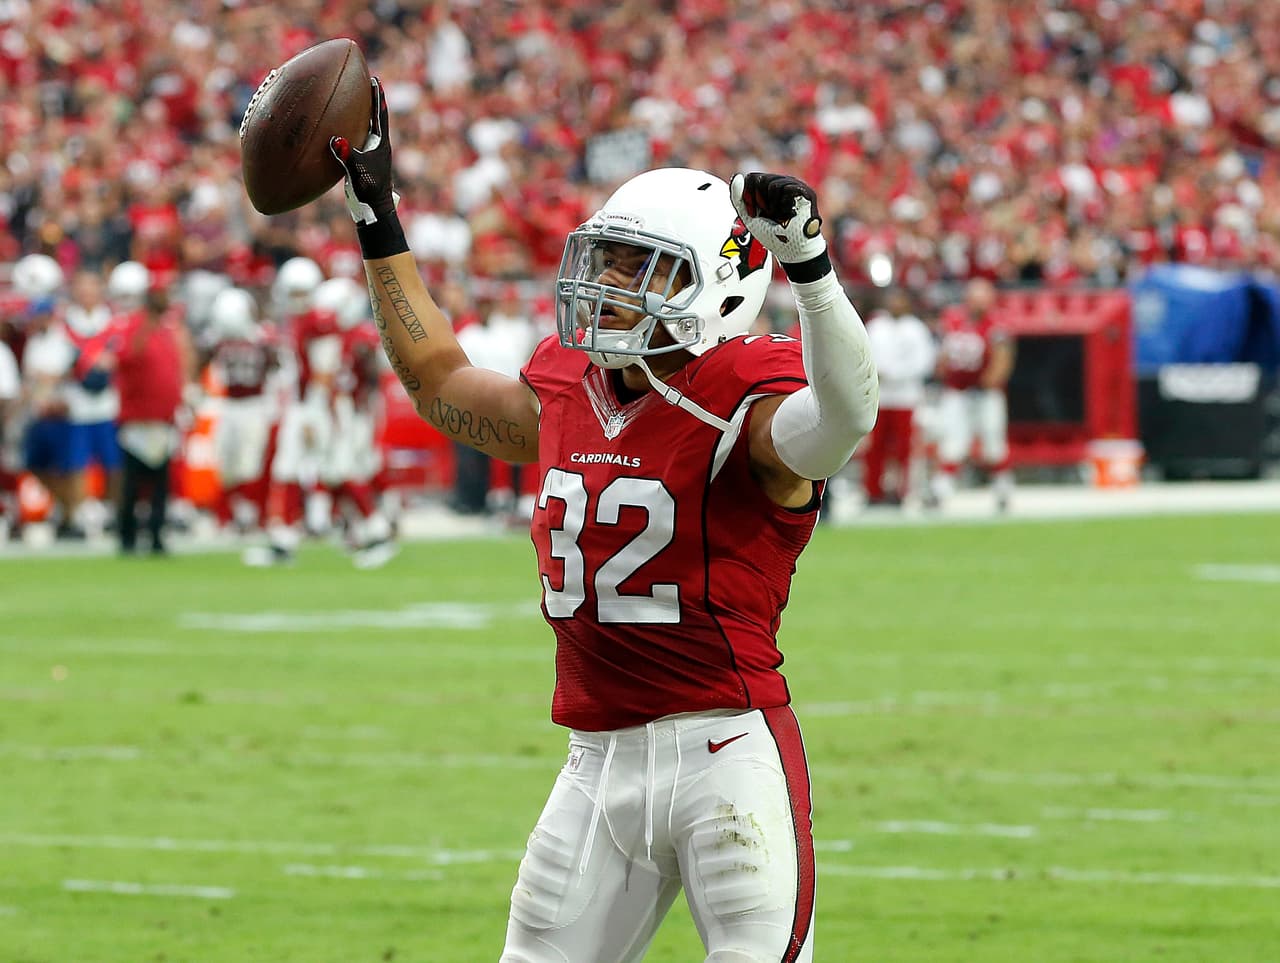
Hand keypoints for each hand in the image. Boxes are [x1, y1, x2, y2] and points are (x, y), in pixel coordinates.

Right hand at [329, 77, 397, 224]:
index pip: (380, 115)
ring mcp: (370, 153)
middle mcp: (377, 146)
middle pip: (374, 117)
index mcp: (380, 144)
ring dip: (359, 113)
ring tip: (352, 99)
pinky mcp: (362, 161)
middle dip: (369, 100)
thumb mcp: (358, 172)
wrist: (374, 209)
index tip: (375, 80)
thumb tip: (336, 140)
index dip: (378, 97)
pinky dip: (347, 130)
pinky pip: (354, 140)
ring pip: (364, 128)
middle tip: (365, 82)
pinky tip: (338, 128)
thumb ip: (347, 156)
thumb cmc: (370, 191)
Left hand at [729, 173, 825, 265]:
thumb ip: (738, 198)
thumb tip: (738, 176)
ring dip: (771, 206)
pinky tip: (788, 214)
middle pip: (760, 179)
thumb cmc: (771, 234)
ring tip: (779, 215)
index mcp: (770, 186)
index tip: (753, 215)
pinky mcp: (804, 191)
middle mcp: (783, 182)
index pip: (752, 178)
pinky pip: (784, 188)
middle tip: (768, 216)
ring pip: (771, 184)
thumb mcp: (748, 215)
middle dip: (758, 202)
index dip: (748, 197)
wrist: (790, 249)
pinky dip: (780, 205)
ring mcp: (795, 185)